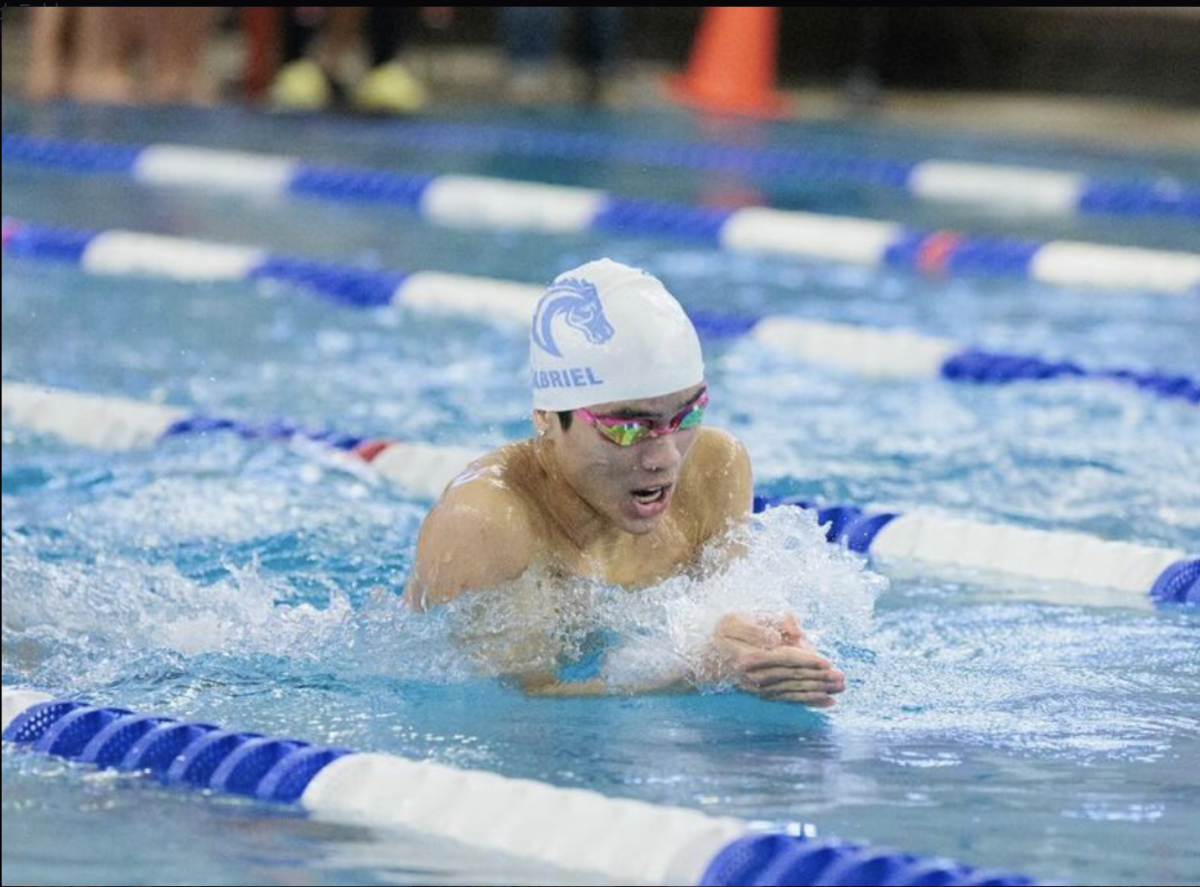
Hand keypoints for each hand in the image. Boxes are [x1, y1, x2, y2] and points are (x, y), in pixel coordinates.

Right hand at [705, 613, 845, 706]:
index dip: (807, 659)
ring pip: (794, 690)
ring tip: (840, 689)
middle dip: (819, 678)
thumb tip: (777, 638)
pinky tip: (827, 702)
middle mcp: (754, 677)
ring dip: (819, 690)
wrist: (704, 656)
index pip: (785, 657)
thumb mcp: (735, 619)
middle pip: (793, 676)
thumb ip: (760, 625)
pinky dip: (809, 701)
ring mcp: (758, 689)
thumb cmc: (724, 631)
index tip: (827, 662)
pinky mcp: (762, 695)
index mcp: (749, 656)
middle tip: (842, 678)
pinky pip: (789, 699)